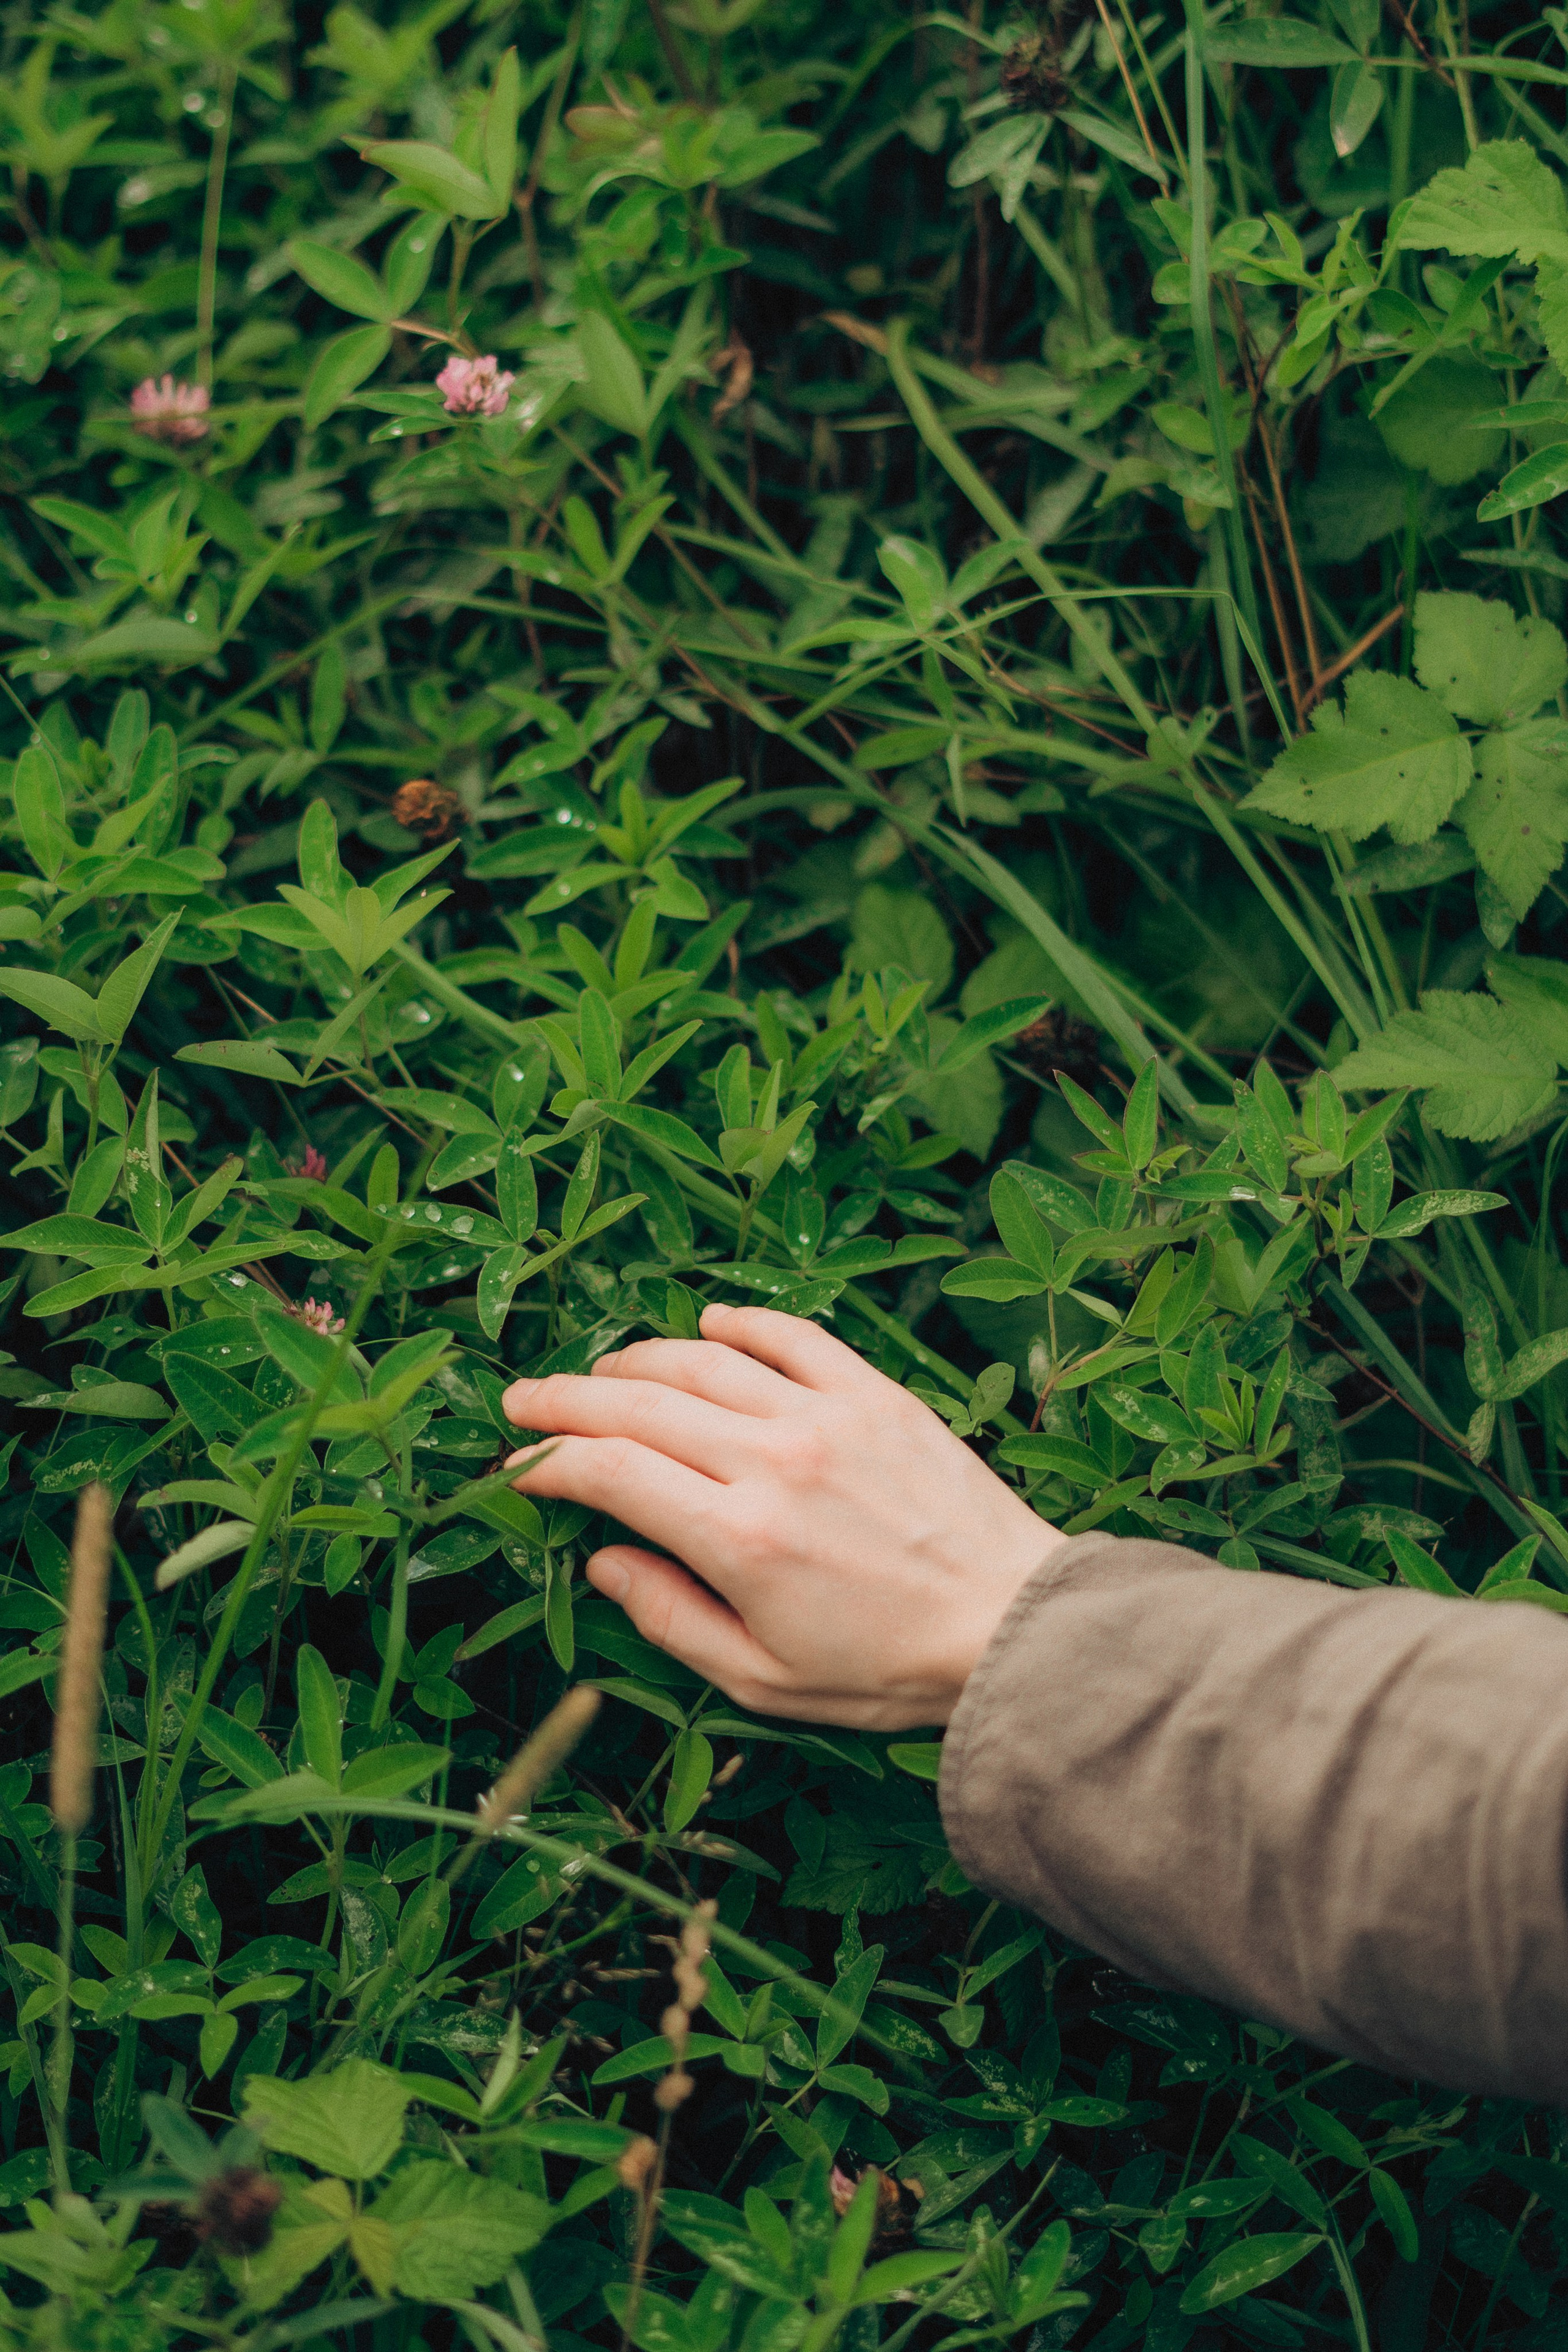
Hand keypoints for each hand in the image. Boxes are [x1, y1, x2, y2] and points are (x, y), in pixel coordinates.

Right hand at [502, 1302, 1061, 1729]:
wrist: (1013, 1627)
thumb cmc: (888, 1670)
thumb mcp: (763, 1679)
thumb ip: (670, 1618)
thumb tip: (603, 1562)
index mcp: (739, 1538)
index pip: (608, 1473)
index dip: (548, 1463)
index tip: (518, 1466)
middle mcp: (774, 1461)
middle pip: (638, 1406)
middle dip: (565, 1400)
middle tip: (524, 1399)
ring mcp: (827, 1416)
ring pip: (703, 1361)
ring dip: (637, 1360)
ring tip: (601, 1373)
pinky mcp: (876, 1395)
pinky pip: (794, 1336)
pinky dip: (741, 1324)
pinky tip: (706, 1326)